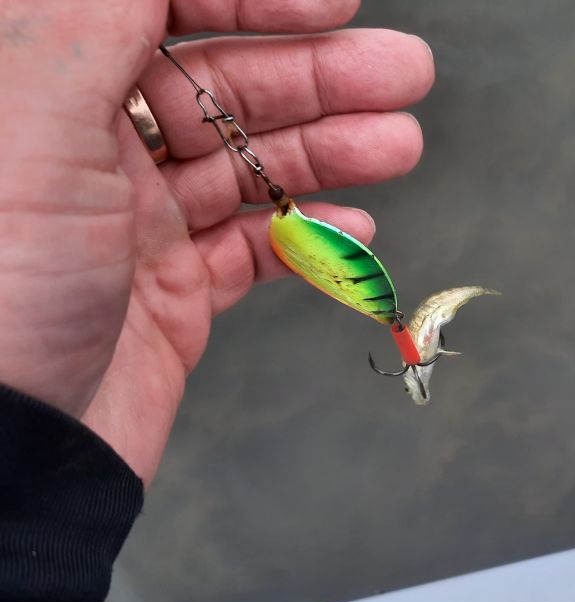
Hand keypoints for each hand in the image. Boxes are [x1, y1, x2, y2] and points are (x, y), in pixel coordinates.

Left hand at [0, 0, 433, 480]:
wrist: (2, 451)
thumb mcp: (28, 117)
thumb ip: (97, 14)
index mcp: (42, 83)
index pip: (161, 6)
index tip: (333, 3)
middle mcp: (87, 145)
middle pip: (223, 83)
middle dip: (319, 75)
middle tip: (402, 73)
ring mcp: (134, 221)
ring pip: (251, 166)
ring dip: (332, 151)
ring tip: (398, 144)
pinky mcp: (170, 290)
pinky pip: (254, 249)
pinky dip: (309, 238)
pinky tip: (353, 229)